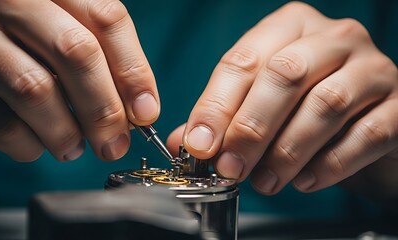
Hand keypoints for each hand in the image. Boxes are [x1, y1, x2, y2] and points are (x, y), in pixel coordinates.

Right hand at [0, 0, 158, 160]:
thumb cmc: (20, 48)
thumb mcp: (59, 34)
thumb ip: (97, 59)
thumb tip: (139, 110)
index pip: (105, 18)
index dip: (134, 71)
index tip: (146, 112)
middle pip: (76, 52)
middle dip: (105, 110)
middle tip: (114, 144)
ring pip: (36, 90)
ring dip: (66, 133)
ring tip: (74, 148)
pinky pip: (0, 122)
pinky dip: (28, 145)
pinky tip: (35, 145)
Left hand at [167, 2, 397, 194]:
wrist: (366, 123)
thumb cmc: (305, 109)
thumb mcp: (262, 104)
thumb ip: (225, 118)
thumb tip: (186, 142)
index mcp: (290, 28)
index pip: (244, 61)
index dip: (216, 105)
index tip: (199, 145)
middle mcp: (333, 38)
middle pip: (284, 75)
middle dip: (251, 128)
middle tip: (231, 167)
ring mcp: (372, 67)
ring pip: (325, 104)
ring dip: (287, 151)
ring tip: (266, 181)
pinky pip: (365, 134)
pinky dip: (330, 164)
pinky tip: (305, 181)